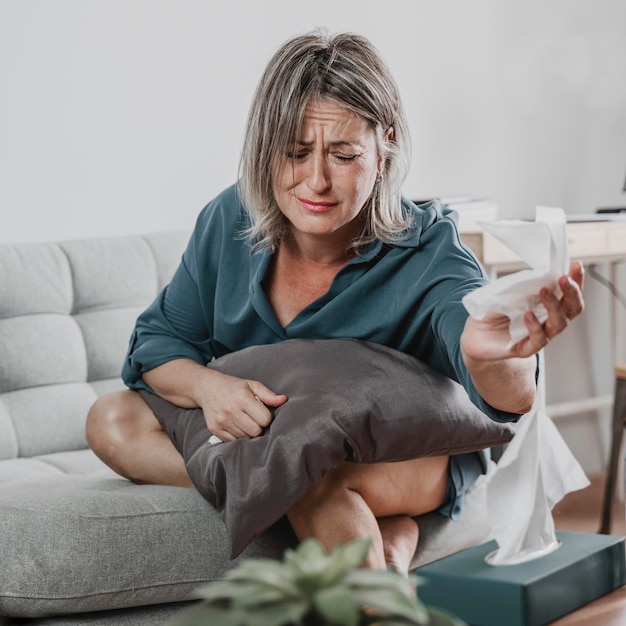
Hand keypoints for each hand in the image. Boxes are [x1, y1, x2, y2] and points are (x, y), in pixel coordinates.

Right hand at [197, 370, 287, 441]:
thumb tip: (284, 400)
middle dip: (258, 427)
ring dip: (248, 432)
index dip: (267, 418)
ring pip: (245, 438)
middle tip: (254, 419)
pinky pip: (233, 442)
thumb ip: (268, 395)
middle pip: (256, 431)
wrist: (207, 387)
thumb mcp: (252, 385)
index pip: (265, 419)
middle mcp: (231, 410)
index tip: (262, 413)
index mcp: (242, 398)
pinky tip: (236, 426)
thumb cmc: (234, 387)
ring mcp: (221, 421)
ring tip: (245, 421)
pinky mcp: (214, 430)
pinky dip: (238, 437)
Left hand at [462, 260, 584, 361]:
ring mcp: (540, 335)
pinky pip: (538, 339)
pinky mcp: (526, 349)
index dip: (576, 280)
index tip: (576, 265)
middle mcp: (549, 321)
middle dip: (572, 292)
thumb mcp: (507, 293)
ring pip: (559, 324)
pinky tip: (528, 314)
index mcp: (548, 305)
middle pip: (572, 309)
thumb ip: (523, 285)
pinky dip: (534, 326)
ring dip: (554, 306)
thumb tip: (538, 274)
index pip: (569, 293)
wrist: (475, 335)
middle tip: (564, 278)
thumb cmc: (494, 311)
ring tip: (544, 291)